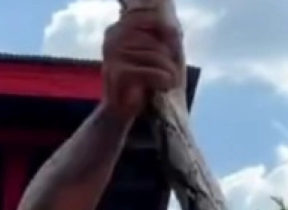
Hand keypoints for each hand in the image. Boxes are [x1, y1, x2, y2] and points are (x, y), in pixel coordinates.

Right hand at [100, 7, 182, 121]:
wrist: (120, 113)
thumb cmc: (140, 83)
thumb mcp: (154, 56)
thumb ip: (163, 38)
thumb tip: (174, 28)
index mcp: (118, 29)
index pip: (149, 18)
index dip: (167, 32)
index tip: (175, 49)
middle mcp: (113, 37)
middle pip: (156, 40)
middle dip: (169, 59)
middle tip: (173, 75)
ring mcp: (114, 54)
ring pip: (156, 56)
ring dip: (169, 72)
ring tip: (169, 83)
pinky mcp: (118, 72)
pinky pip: (151, 71)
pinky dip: (163, 80)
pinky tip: (164, 87)